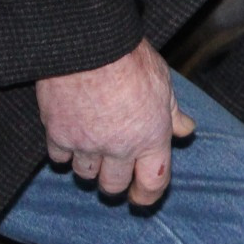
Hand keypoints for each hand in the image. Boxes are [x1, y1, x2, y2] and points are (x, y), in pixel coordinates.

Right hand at [35, 40, 194, 205]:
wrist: (90, 46)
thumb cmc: (131, 59)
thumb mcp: (163, 84)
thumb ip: (172, 113)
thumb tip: (185, 130)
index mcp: (151, 137)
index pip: (152, 183)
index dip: (147, 195)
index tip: (141, 198)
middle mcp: (119, 147)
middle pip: (113, 185)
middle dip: (115, 182)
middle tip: (114, 172)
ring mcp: (86, 144)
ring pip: (85, 175)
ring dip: (89, 167)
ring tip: (92, 150)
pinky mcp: (57, 134)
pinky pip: (59, 158)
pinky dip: (64, 153)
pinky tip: (69, 140)